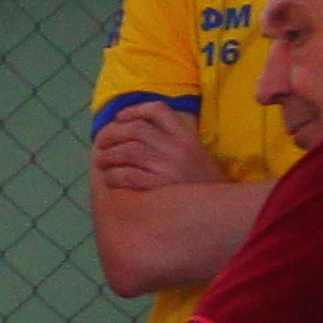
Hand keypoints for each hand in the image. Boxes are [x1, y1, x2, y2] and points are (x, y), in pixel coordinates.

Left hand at [96, 101, 219, 192]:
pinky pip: (127, 175)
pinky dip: (112, 175)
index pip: (160, 110)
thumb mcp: (194, 154)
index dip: (135, 110)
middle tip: (101, 143)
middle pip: (136, 130)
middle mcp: (178, 149)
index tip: (120, 117)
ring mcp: (169, 167)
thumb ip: (172, 140)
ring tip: (101, 161)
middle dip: (112, 134)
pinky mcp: (160, 187)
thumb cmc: (201, 183)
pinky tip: (110, 178)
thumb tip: (133, 128)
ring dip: (108, 155)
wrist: (221, 212)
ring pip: (127, 151)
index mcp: (188, 137)